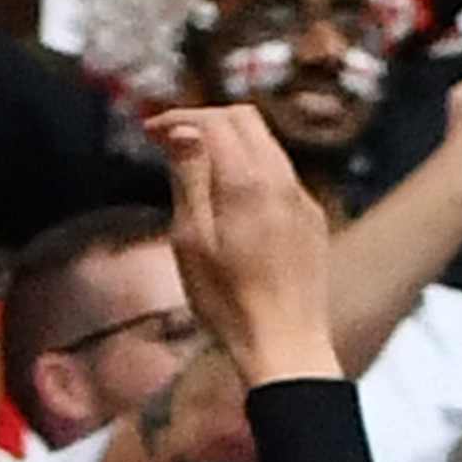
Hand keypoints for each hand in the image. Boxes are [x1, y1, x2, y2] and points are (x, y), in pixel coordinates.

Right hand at [157, 102, 335, 379]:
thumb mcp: (192, 239)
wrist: (286, 344)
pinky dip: (253, 167)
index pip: (214, 121)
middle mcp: (282, 180)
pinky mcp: (313, 219)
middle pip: (246, 119)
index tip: (149, 131)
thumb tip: (184, 131)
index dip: (178, 117)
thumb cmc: (229, 301)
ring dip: (231, 141)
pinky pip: (282, 174)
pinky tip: (232, 197)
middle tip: (171, 138)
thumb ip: (189, 177)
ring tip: (197, 164)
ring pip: (267, 144)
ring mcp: (302, 199)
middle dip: (206, 119)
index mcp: (247, 182)